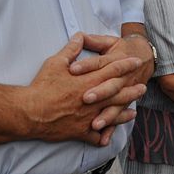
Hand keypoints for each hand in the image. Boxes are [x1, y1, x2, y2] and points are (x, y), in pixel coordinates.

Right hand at [24, 33, 144, 145]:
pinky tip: (108, 137)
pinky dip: (103, 136)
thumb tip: (79, 36)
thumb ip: (71, 49)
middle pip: (118, 94)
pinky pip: (95, 136)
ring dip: (124, 113)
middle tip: (143, 87)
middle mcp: (93, 99)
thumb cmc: (42, 86)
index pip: (113, 70)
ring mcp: (89, 117)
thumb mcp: (56, 62)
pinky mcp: (80, 131)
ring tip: (133, 112)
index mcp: (89, 81)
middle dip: (132, 90)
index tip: (136, 62)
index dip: (126, 65)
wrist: (30, 112)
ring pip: (112, 115)